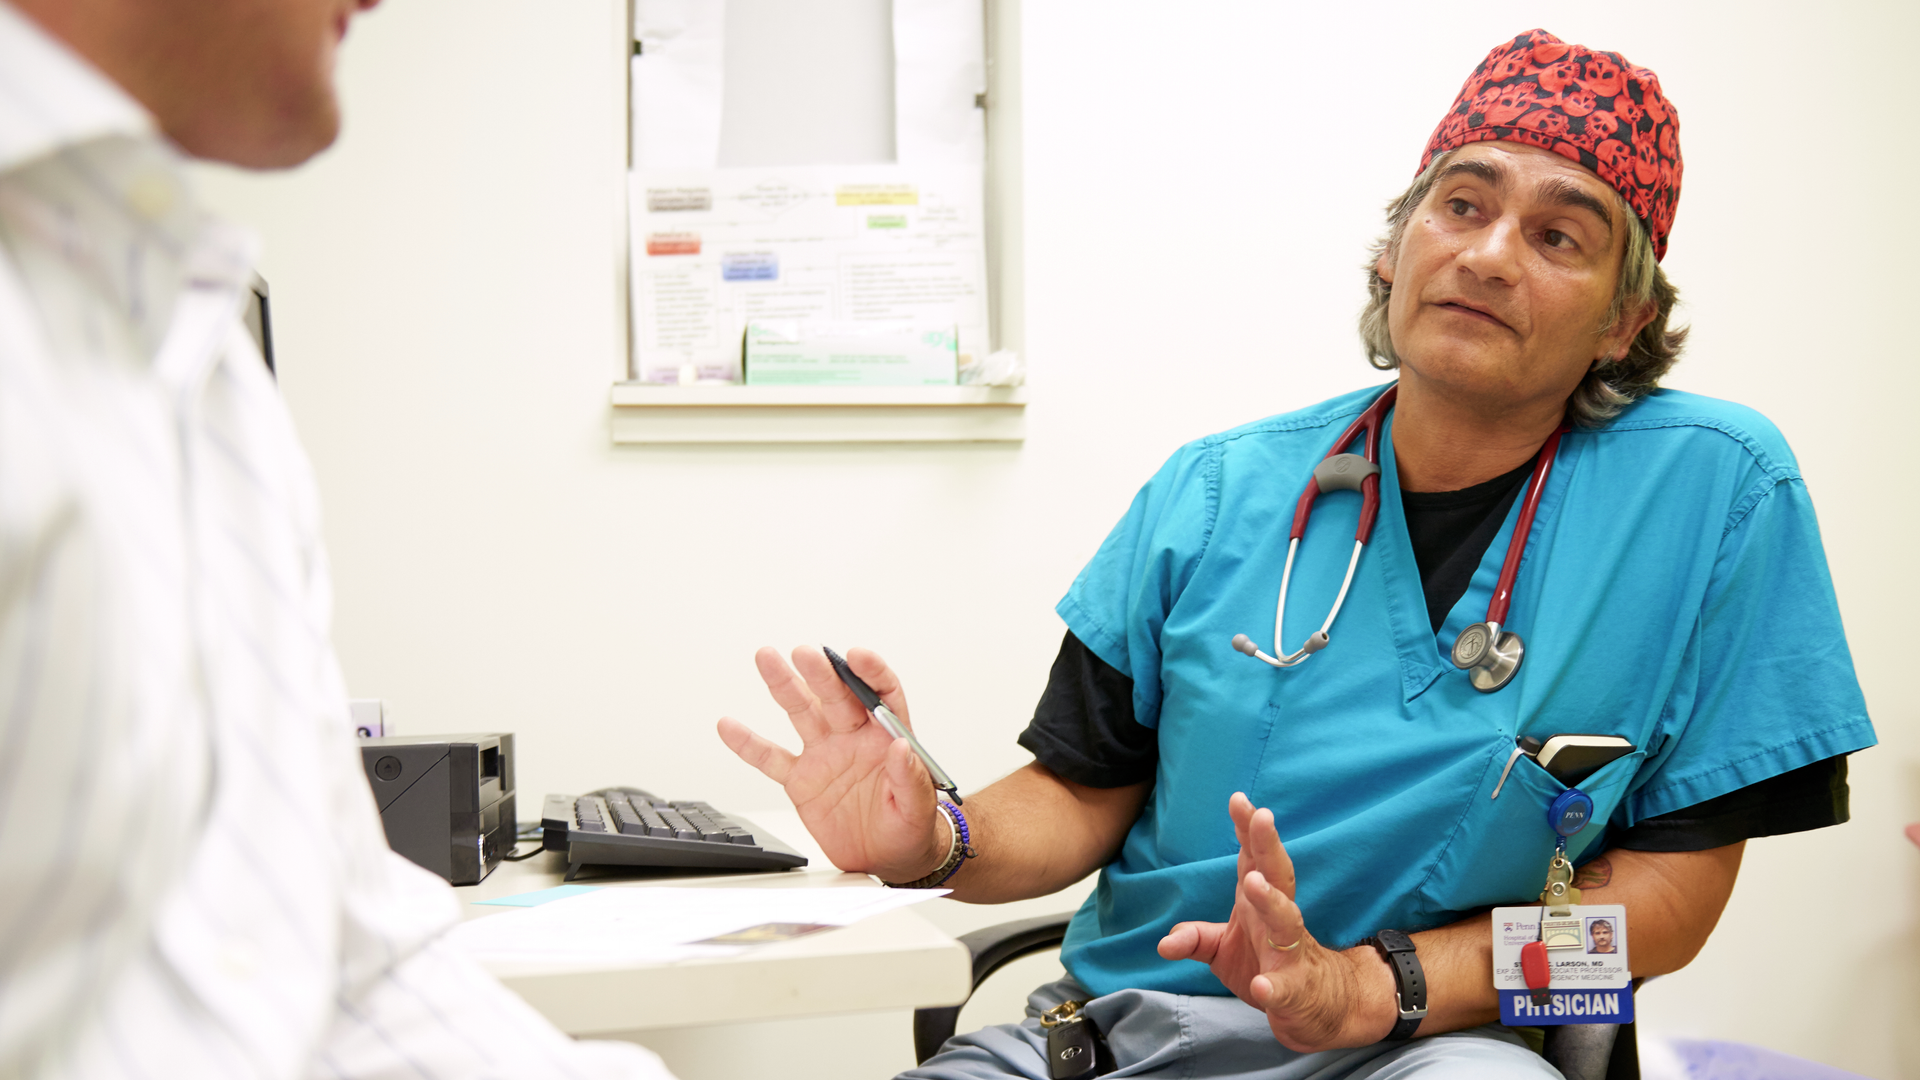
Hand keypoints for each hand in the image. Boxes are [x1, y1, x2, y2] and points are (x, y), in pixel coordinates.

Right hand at [717, 646, 946, 881]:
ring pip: (801, 712)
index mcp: (885, 736)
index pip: (881, 692)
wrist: (884, 858)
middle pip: (835, 695)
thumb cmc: (909, 827)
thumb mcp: (918, 807)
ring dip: (784, 685)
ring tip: (767, 659)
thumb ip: (910, 777)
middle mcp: (852, 736)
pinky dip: (749, 744)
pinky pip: (771, 758)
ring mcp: (824, 754)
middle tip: (804, 654)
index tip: (856, 657)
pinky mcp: (800, 779)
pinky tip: (729, 726)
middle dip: (820, 673)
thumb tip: (901, 747)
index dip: (870, 671)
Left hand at [1156, 793, 1394, 1051]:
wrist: (1316, 1007)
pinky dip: (1275, 987)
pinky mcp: (1297, 990)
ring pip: (1286, 920)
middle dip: (1267, 845)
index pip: (1253, 859)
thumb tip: (1164, 942)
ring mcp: (1291, 953)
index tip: (1239, 799)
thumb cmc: (1268, 965)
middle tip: (1262, 816)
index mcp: (1259, 902)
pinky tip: (1262, 987)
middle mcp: (1278, 919)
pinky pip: (1286, 987)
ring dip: (1271, 901)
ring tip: (1253, 883)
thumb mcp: (1223, 949)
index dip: (1247, 830)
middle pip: (1276, 875)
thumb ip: (1194, 938)